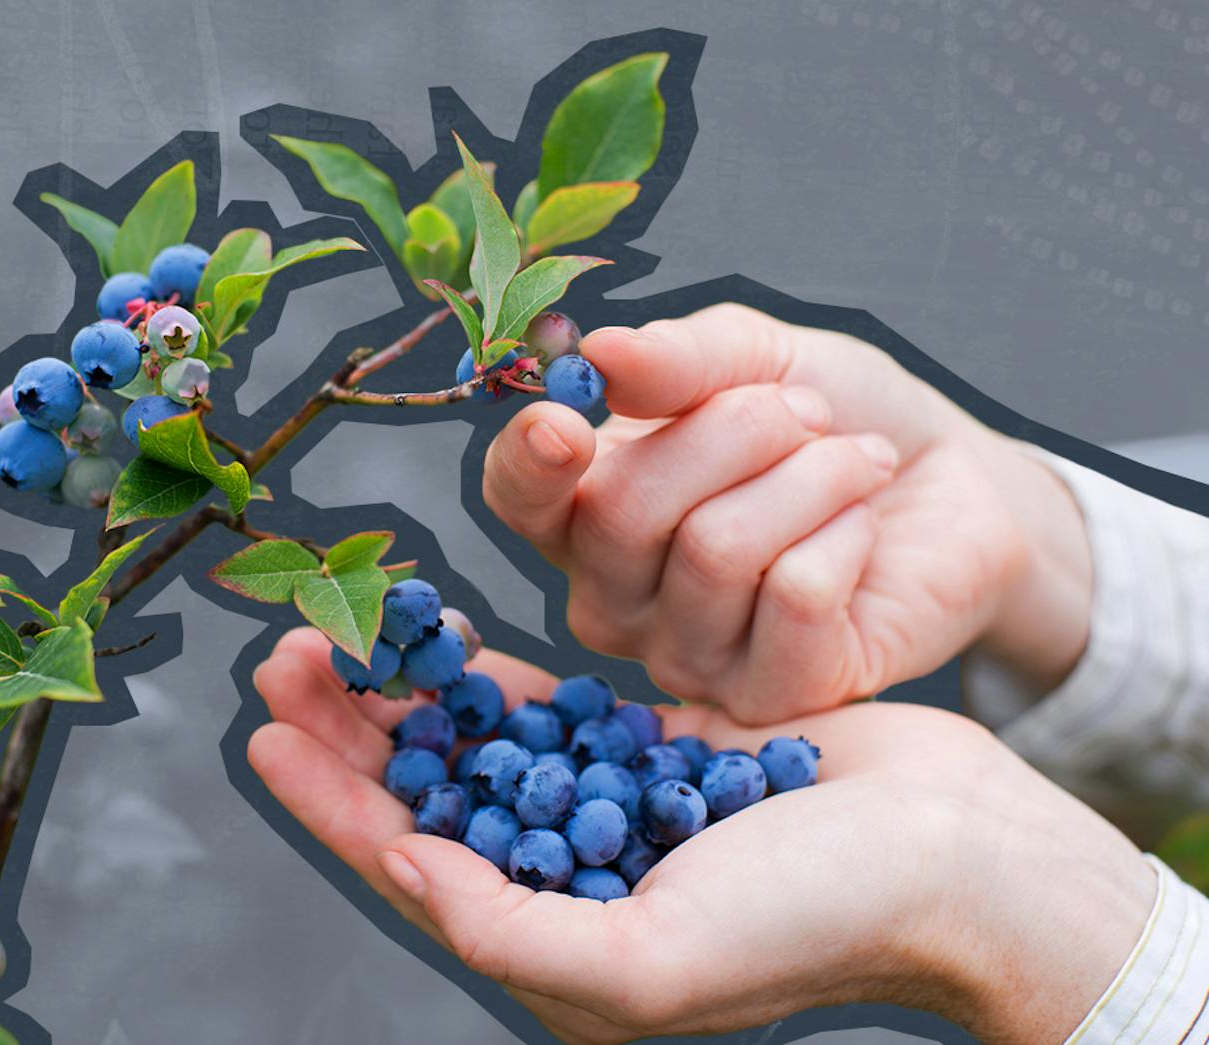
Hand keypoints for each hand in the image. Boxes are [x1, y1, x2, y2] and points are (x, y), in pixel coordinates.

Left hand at [247, 630, 1152, 1043]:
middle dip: (351, 728)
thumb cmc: (818, 921)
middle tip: (287, 652)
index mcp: (557, 947)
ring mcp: (609, 810)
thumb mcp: (652, 957)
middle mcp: (569, 880)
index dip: (329, 801)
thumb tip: (405, 869)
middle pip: (428, 794)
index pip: (409, 866)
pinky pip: (549, 707)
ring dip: (407, 690)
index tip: (263, 733)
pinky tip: (442, 638)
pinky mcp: (653, 750)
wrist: (954, 853)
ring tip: (343, 630)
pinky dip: (490, 675)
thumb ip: (512, 930)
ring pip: (476, 743)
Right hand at [485, 304, 1093, 723]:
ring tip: (854, 462)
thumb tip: (599, 353)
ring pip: (715, 551)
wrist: (953, 485)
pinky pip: (793, 596)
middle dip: (734, 431)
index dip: (528, 464)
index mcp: (586, 508)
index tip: (566, 423)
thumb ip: (677, 360)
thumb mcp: (757, 358)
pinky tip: (863, 532)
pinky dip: (845, 534)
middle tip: (807, 414)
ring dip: (809, 476)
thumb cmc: (834, 419)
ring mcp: (686, 659)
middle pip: (622, 512)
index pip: (517, 498)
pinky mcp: (772, 697)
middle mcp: (615, 597)